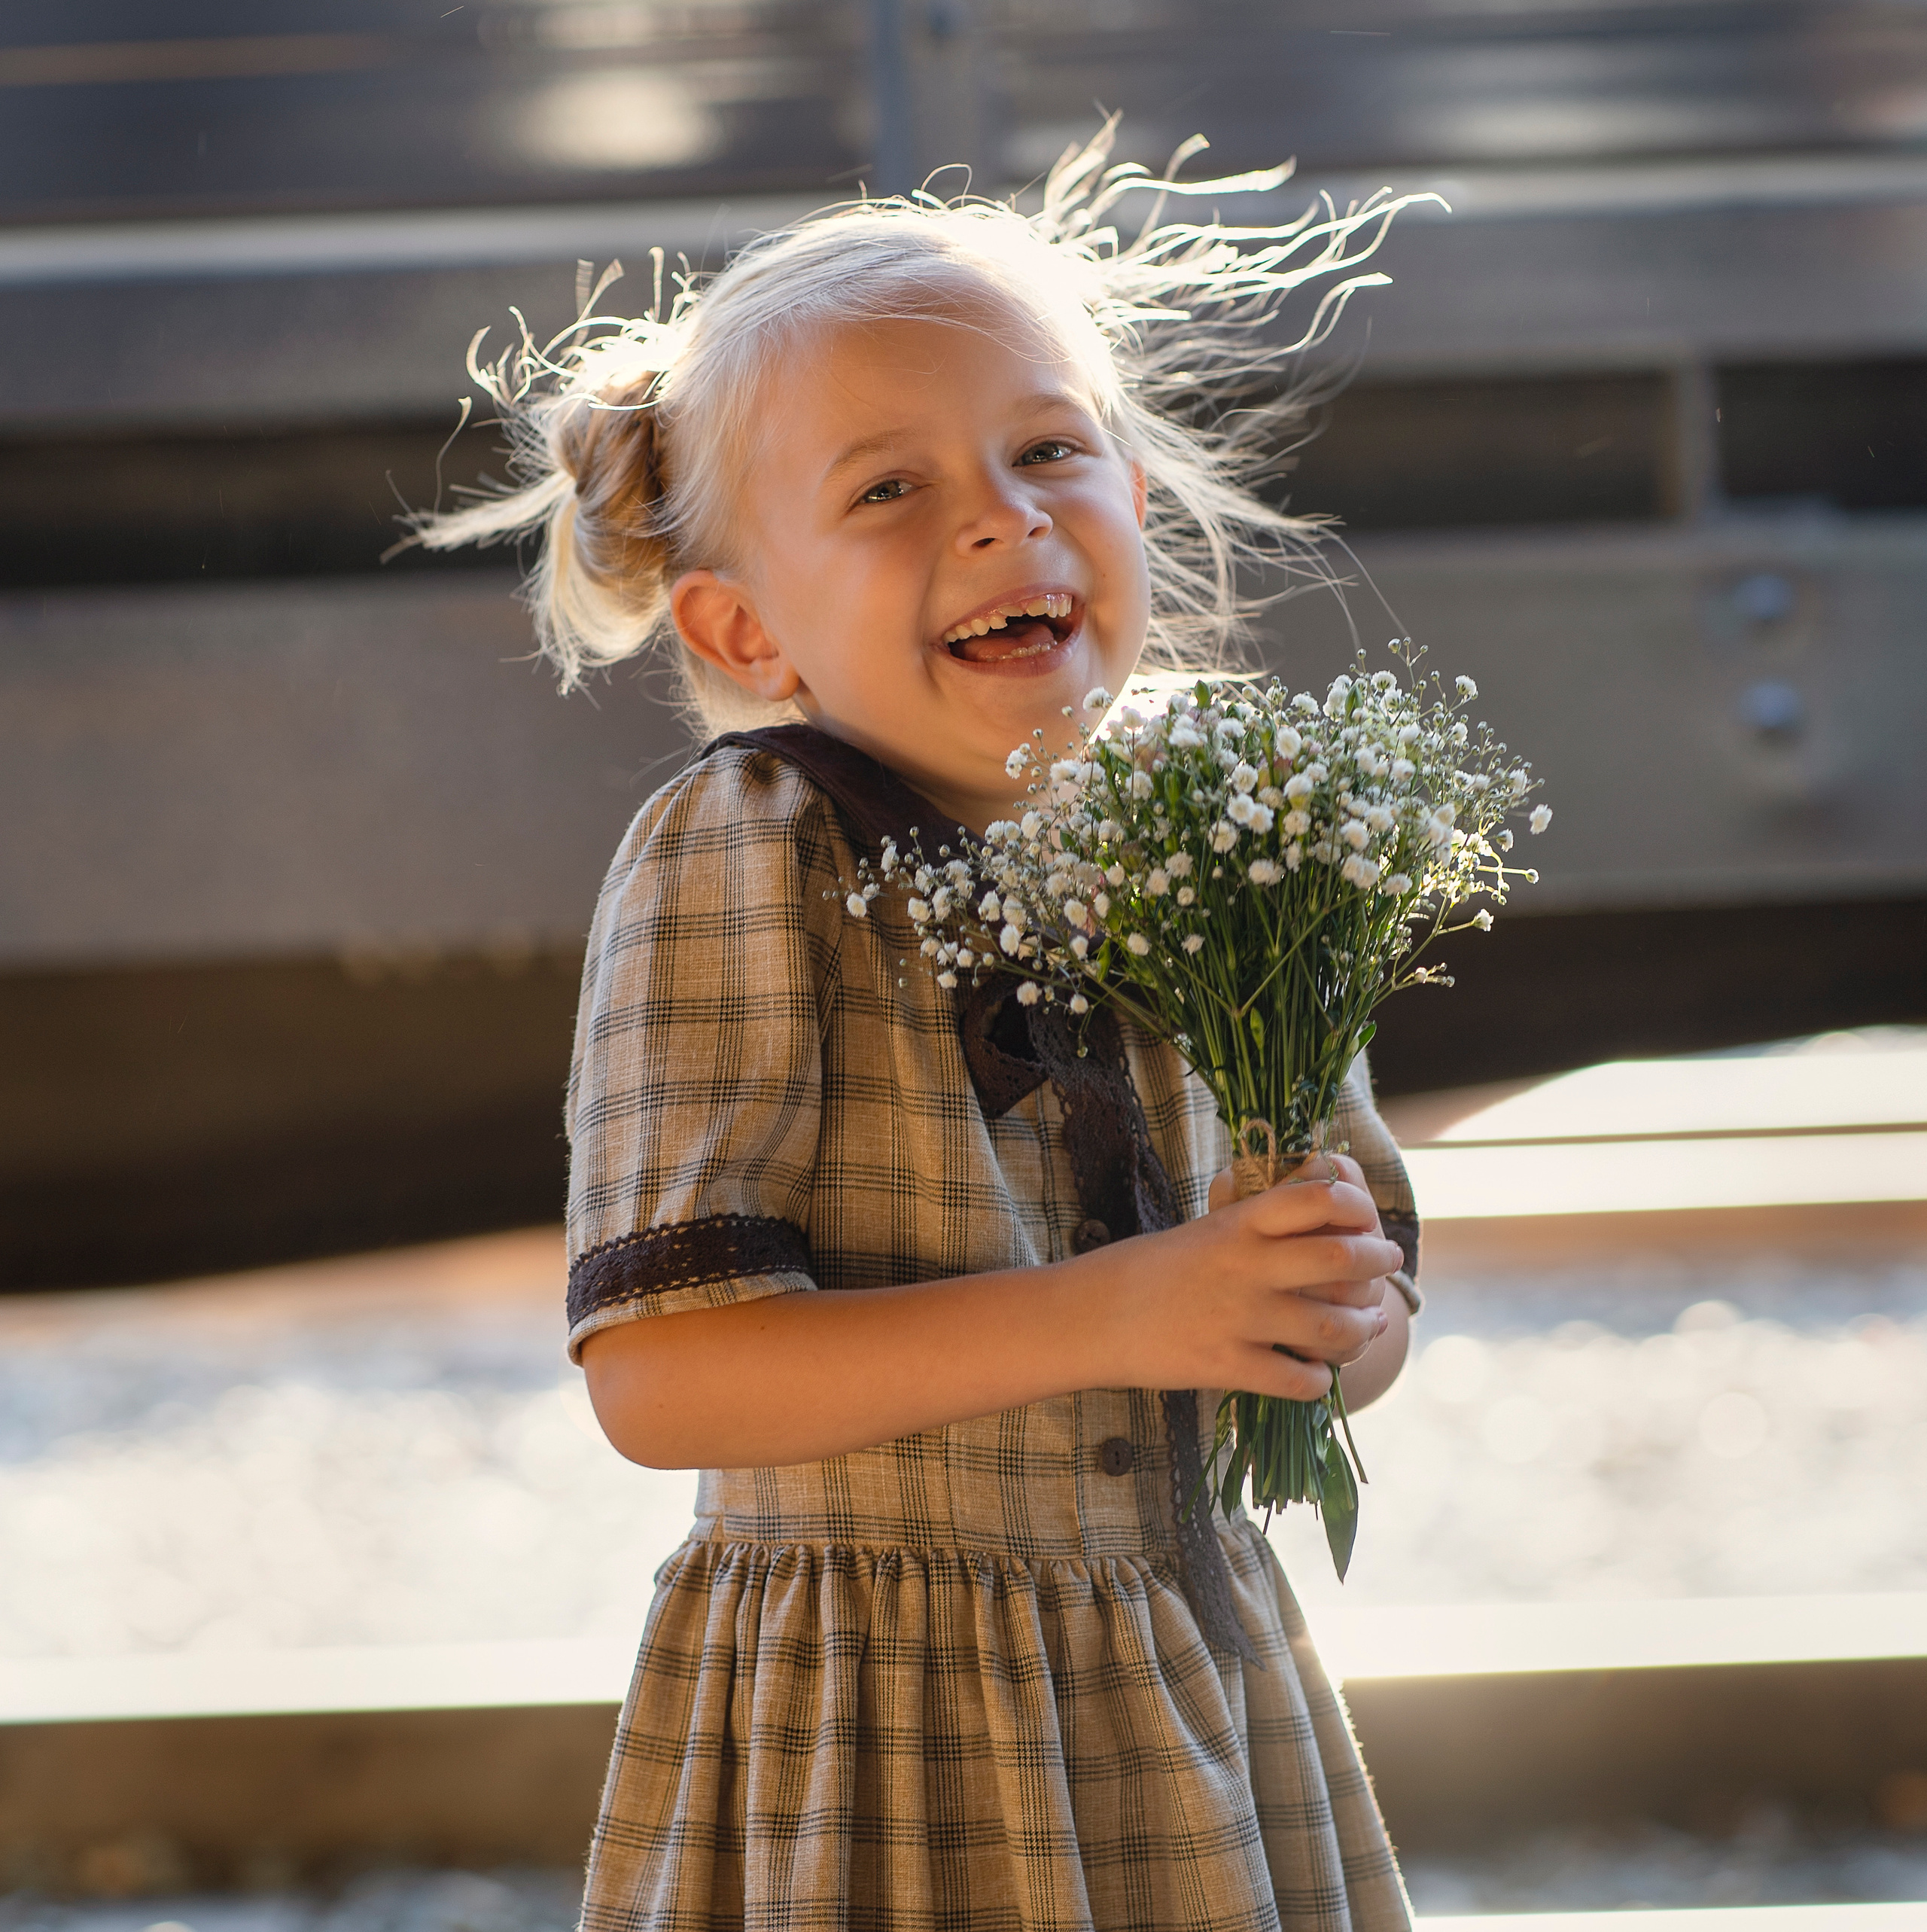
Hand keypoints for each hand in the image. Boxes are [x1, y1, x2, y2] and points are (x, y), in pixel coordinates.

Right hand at [1093, 1157, 1401, 1401]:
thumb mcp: (1203, 1230)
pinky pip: (1299, 1380)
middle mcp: (1246, 1264)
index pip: (1317, 1195)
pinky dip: (1319, 1382)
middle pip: (1341, 1256)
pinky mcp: (1227, 1365)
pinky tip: (1316, 1376)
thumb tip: (1316, 1214)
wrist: (1088, 1317)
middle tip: (1387, 1265)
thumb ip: (1255, 1225)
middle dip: (1378, 1262)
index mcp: (1237, 1222)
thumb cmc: (1145, 1270)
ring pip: (1333, 1327)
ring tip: (1366, 1327)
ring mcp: (1238, 1317)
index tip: (1367, 1215)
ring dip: (1361, 1330)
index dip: (1355, 1202)